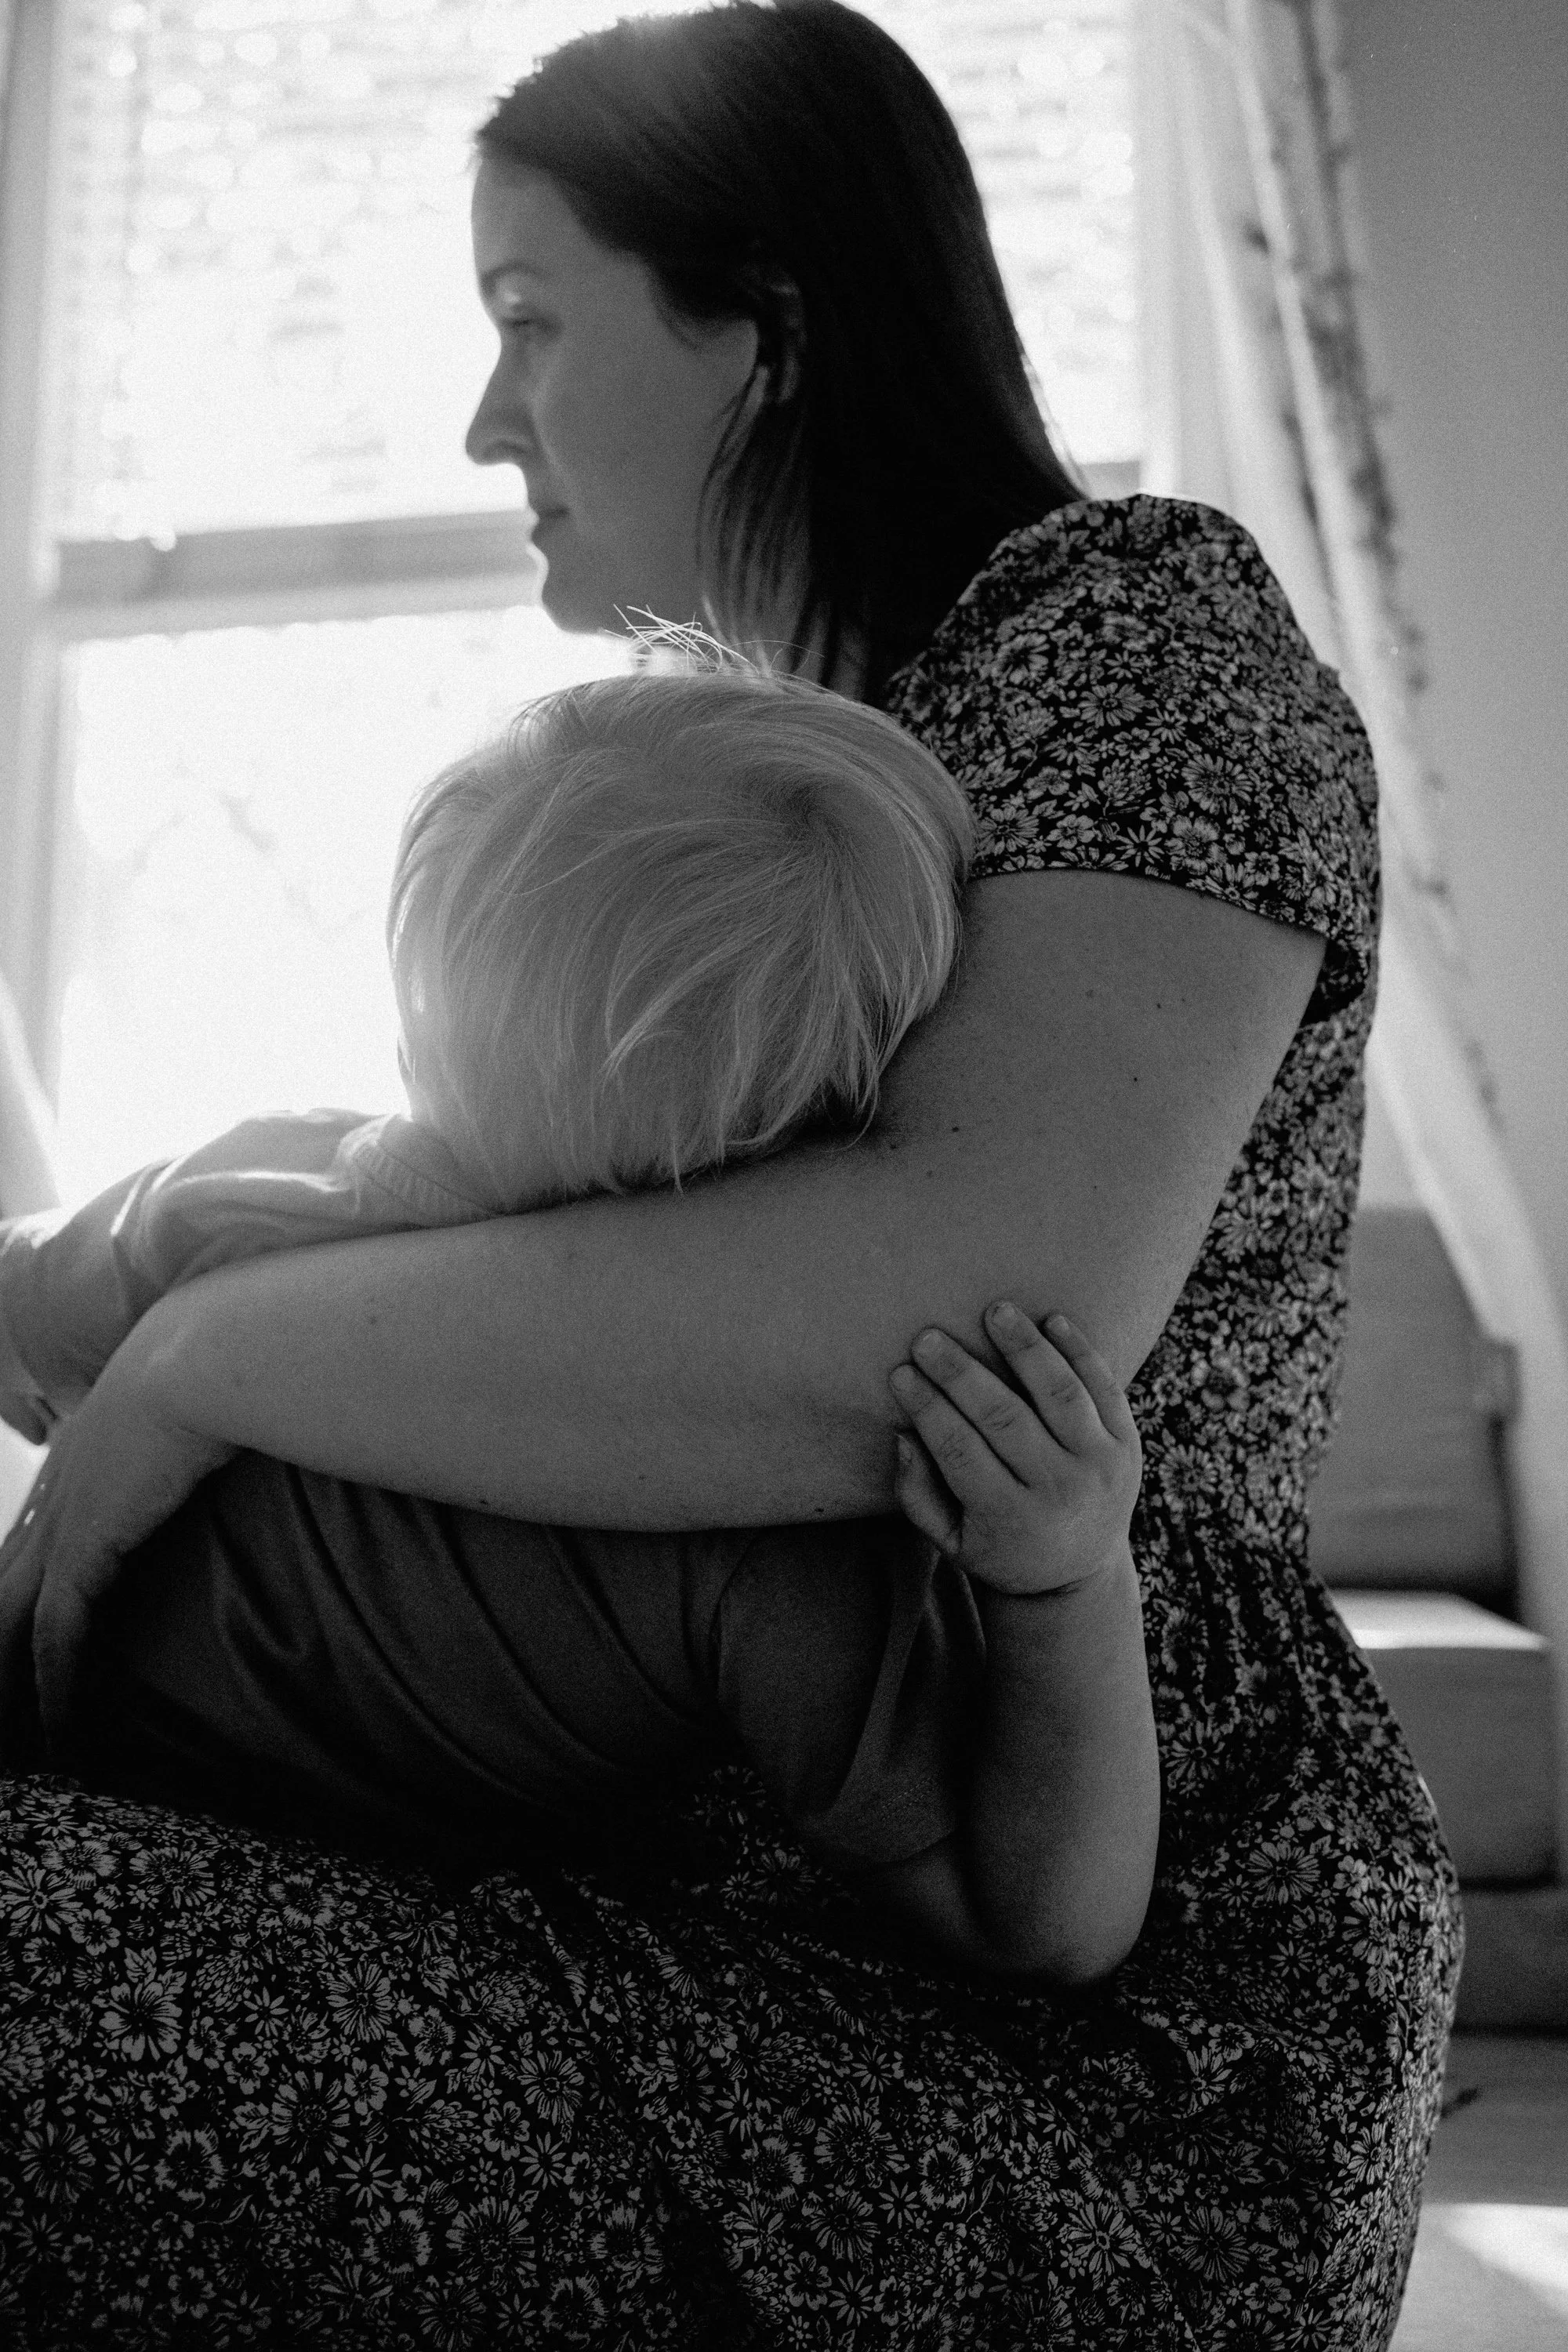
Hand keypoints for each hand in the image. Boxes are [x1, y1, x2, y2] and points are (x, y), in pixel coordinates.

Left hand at [0, 1335, 235, 1760]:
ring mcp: (65, 1514)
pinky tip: (57, 1719)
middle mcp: (62, 1482)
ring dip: (6, 1665)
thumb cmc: (230, 1360)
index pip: (41, 1525)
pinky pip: (55, 1629)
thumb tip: (252, 1424)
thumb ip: (205, 1421)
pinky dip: (54, 1678)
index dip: (29, 1571)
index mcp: (86, 1444)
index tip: (29, 1609)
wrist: (214, 1353)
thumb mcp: (207, 1391)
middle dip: (0, 1628)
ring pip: (8, 1609)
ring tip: (14, 1725)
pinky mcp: (85, 1547)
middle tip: (6, 1686)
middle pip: (5, 1572)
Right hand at [888, 1305, 1140, 1595]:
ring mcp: (1101, 1466)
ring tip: (996, 1310)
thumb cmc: (1001, 1546)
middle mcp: (1060, 1491)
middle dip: (961, 1373)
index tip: (900, 1372)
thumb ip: (917, 1494)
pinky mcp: (1129, 1445)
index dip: (927, 1409)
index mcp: (1011, 1519)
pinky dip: (1081, 1351)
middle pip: (1004, 1417)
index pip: (959, 1450)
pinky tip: (1052, 1320)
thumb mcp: (950, 1540)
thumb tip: (902, 1433)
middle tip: (928, 1337)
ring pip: (1060, 1394)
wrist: (1080, 1570)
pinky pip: (1105, 1389)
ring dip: (1026, 1348)